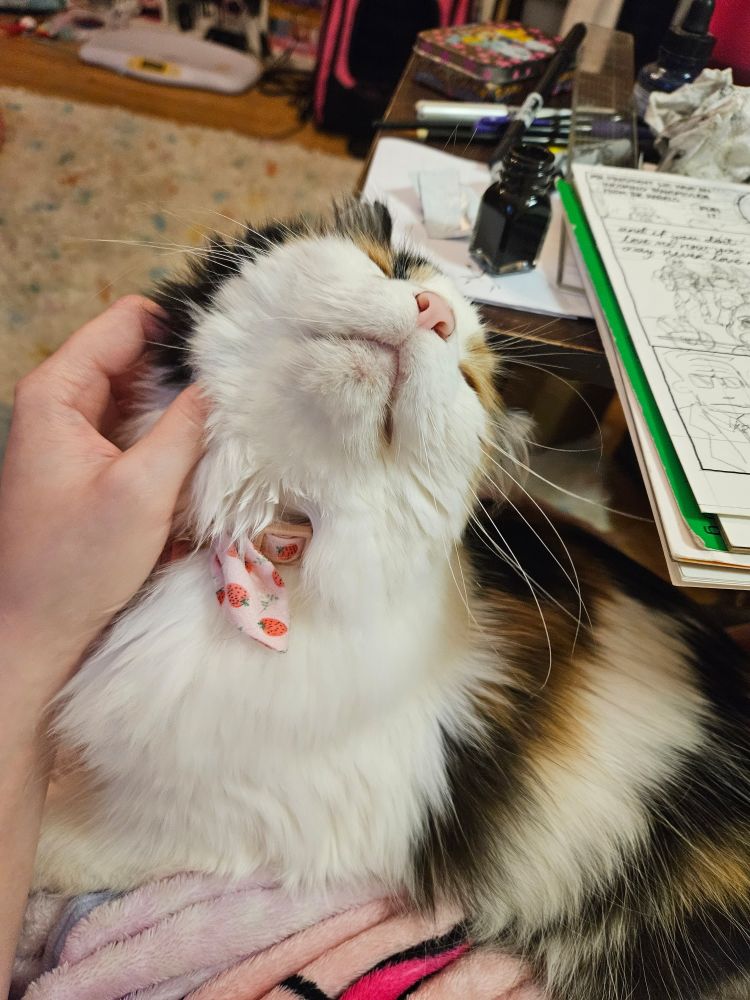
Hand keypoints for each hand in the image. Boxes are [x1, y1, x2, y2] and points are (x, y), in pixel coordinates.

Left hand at [0, 296, 206, 704]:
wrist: (38, 628)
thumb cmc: (77, 563)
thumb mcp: (142, 490)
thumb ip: (185, 426)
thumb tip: (222, 378)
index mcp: (58, 392)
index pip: (127, 322)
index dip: (178, 328)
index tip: (229, 350)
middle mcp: (61, 402)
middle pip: (135, 354)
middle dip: (183, 369)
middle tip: (237, 391)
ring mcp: (73, 433)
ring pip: (139, 392)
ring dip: (178, 404)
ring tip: (225, 422)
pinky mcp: (89, 463)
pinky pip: (135, 427)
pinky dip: (167, 433)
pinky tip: (198, 453)